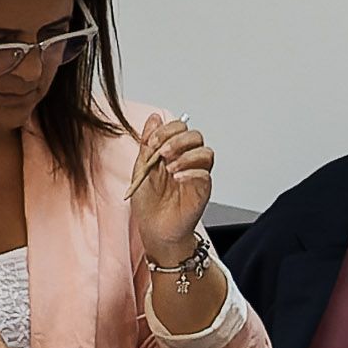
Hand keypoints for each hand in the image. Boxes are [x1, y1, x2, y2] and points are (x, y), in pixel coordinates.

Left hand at [125, 108, 215, 264]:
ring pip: (205, 152)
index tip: (153, 142)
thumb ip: (149, 143)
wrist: (154, 229)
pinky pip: (205, 174)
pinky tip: (177, 179)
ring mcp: (196, 174)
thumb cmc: (149, 202)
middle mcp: (187, 160)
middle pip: (195, 136)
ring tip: (170, 169)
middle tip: (162, 154)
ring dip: (186, 156)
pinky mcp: (202, 190)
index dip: (168, 130)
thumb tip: (154, 118)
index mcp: (172, 151)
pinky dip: (191, 173)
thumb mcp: (141, 167)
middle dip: (178, 141)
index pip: (180, 127)